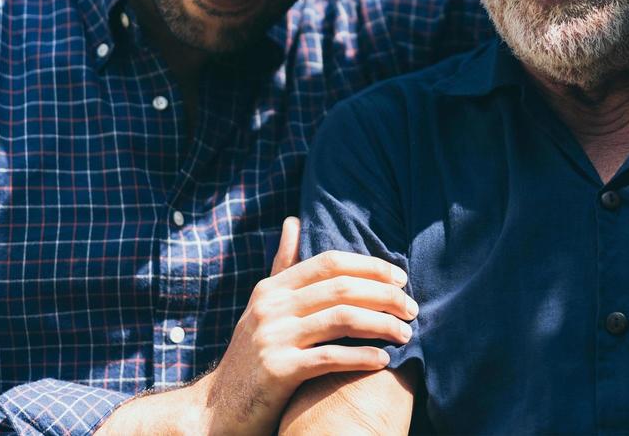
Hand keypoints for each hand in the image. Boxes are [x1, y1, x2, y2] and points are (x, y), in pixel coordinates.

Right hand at [196, 219, 416, 435]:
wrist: (216, 408)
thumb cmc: (252, 354)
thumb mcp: (263, 306)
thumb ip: (283, 267)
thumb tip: (294, 221)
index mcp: (272, 289)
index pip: (331, 263)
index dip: (371, 267)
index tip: (401, 279)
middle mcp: (270, 308)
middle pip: (343, 288)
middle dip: (386, 296)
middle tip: (413, 309)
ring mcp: (272, 338)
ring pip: (342, 319)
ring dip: (383, 325)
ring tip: (406, 334)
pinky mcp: (277, 371)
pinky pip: (330, 357)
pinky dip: (362, 356)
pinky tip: (383, 359)